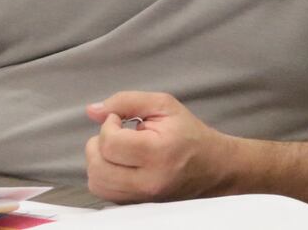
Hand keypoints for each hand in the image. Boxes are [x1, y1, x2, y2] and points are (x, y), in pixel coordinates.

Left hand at [83, 91, 233, 202]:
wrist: (214, 168)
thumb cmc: (189, 134)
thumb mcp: (163, 105)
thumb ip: (126, 101)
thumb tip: (93, 110)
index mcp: (158, 153)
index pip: (110, 143)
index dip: (108, 125)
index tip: (121, 120)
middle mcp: (149, 182)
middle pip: (98, 167)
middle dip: (98, 144)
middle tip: (116, 134)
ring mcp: (143, 198)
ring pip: (97, 183)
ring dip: (99, 161)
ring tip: (118, 149)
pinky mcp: (138, 205)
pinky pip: (105, 193)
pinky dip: (105, 176)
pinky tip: (120, 163)